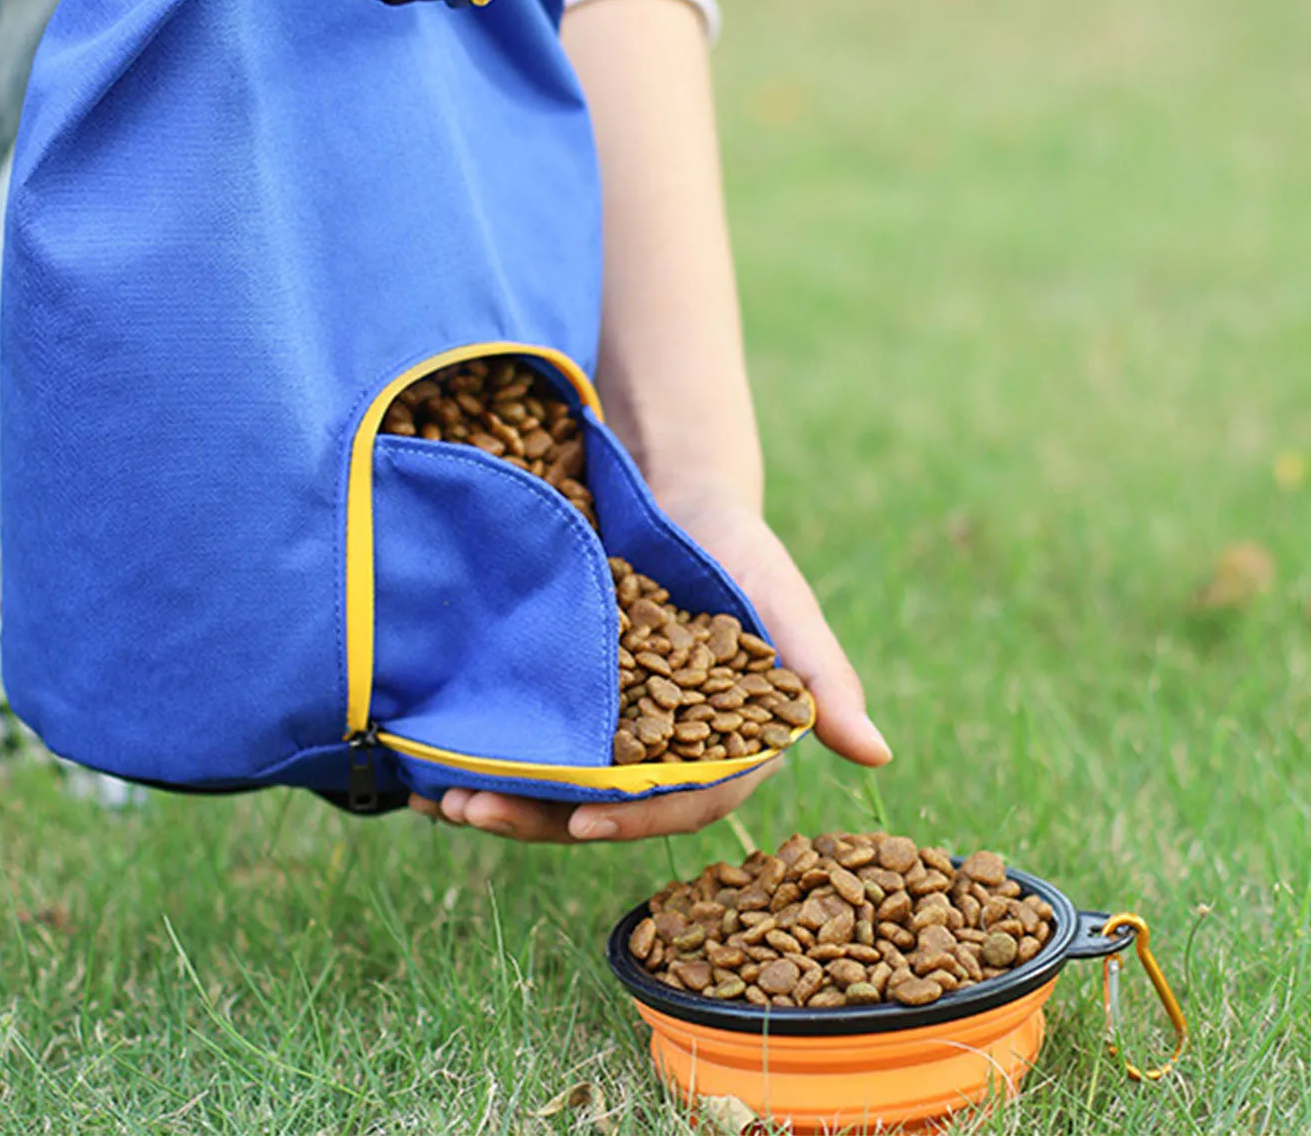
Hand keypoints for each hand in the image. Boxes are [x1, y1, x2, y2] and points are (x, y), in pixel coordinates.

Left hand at [408, 485, 889, 843]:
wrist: (670, 490)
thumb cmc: (737, 546)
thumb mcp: (780, 599)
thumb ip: (822, 675)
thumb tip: (879, 756)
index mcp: (725, 743)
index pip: (687, 798)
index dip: (638, 815)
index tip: (583, 821)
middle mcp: (663, 748)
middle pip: (606, 804)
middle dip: (541, 817)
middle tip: (476, 813)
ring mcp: (610, 726)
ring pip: (557, 783)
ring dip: (502, 799)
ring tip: (440, 798)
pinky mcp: (566, 697)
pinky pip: (526, 740)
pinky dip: (483, 755)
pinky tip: (431, 762)